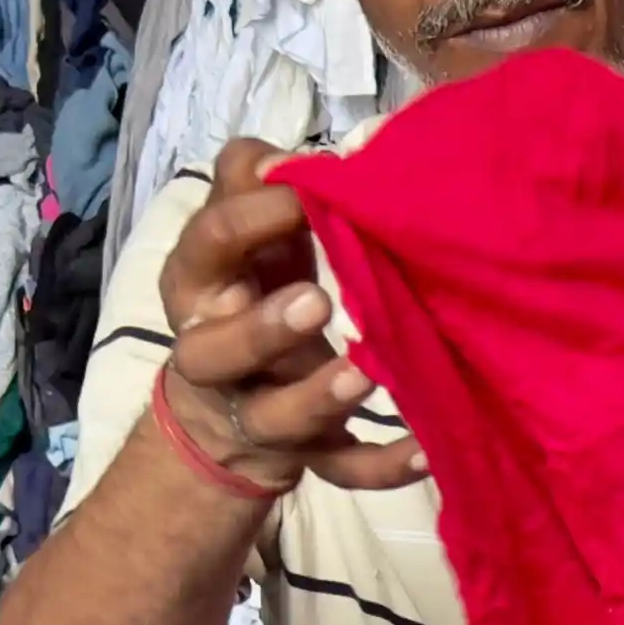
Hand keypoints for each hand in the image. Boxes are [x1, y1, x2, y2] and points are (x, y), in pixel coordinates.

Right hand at [151, 146, 421, 502]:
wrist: (227, 412)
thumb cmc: (250, 294)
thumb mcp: (246, 239)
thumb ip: (257, 190)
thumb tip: (285, 155)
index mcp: (198, 286)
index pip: (207, 246)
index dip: (250, 218)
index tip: (303, 191)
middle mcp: (213, 355)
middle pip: (213, 351)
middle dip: (262, 329)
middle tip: (316, 301)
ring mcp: (257, 412)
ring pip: (274, 418)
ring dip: (317, 398)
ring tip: (362, 374)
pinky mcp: (303, 455)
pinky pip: (339, 470)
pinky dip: (382, 466)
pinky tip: (425, 450)